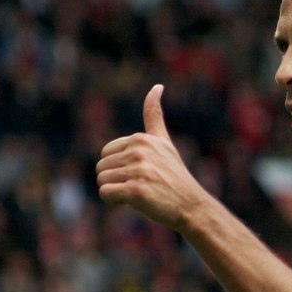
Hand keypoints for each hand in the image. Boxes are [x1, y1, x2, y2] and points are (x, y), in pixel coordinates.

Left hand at [96, 84, 208, 231]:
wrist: (191, 205)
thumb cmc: (174, 176)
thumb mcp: (164, 142)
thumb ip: (154, 115)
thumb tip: (157, 86)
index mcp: (142, 138)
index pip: (106, 152)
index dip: (119, 166)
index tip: (142, 171)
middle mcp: (140, 151)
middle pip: (101, 167)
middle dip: (115, 180)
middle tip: (139, 185)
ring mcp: (139, 170)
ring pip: (102, 181)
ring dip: (115, 191)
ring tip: (139, 193)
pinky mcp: (136, 191)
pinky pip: (105, 194)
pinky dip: (114, 202)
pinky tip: (133, 202)